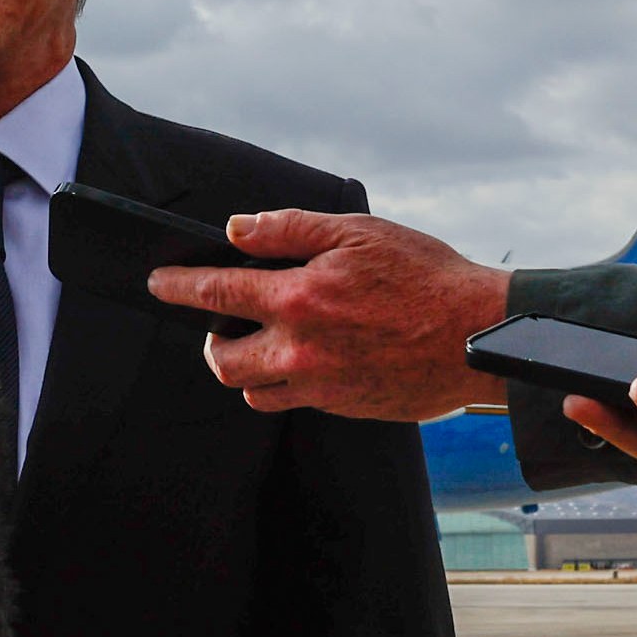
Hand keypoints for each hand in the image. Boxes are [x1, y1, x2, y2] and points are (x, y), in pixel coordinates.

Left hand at [147, 210, 509, 419]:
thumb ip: (289, 230)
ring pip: (254, 389)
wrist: (479, 335)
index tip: (156, 283)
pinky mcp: (343, 407)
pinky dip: (288, 382)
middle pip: (222, 359)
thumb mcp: (357, 233)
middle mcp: (301, 349)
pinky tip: (310, 357)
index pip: (215, 294)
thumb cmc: (425, 276)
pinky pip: (294, 402)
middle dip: (211, 341)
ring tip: (267, 341)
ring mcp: (321, 385)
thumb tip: (237, 230)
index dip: (178, 287)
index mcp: (299, 297)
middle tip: (222, 323)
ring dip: (248, 367)